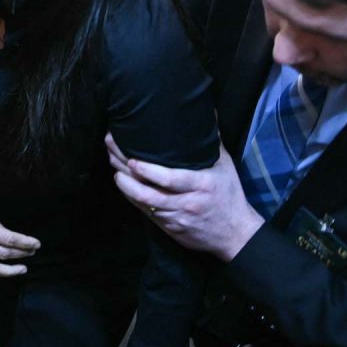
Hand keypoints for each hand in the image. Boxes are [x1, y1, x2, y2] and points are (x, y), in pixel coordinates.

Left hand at [108, 135, 263, 262]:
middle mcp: (186, 202)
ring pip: (144, 203)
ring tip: (115, 170)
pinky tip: (124, 186)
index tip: (133, 160)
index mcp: (201, 185)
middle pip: (149, 192)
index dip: (148, 171)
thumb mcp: (225, 167)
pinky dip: (133, 198)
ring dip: (125, 187)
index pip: (170, 180)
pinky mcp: (169, 228)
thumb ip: (213, 141)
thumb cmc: (229, 195)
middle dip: (127, 174)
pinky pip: (146, 212)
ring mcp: (176, 218)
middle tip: (113, 154)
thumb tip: (206, 113)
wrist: (234, 234)